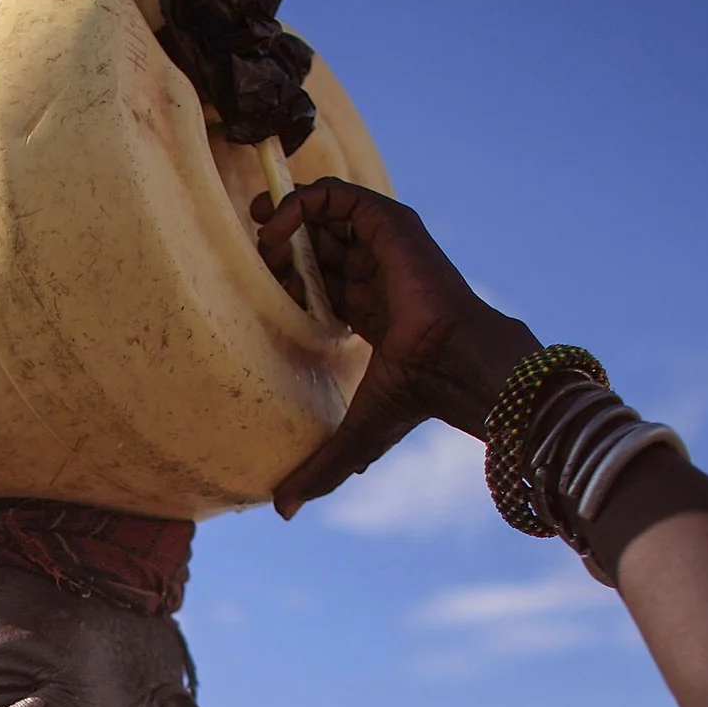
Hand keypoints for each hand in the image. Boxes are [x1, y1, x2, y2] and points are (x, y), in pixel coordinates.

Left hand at [252, 179, 539, 516]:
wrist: (452, 366)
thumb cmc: (415, 396)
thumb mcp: (355, 434)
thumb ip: (321, 468)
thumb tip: (283, 512)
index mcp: (369, 309)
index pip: (318, 280)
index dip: (284, 281)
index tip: (260, 293)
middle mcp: (375, 274)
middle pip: (315, 243)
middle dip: (278, 246)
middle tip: (254, 258)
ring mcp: (383, 246)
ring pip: (324, 213)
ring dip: (285, 218)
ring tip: (260, 235)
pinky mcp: (389, 223)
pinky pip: (336, 194)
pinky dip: (302, 201)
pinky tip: (279, 227)